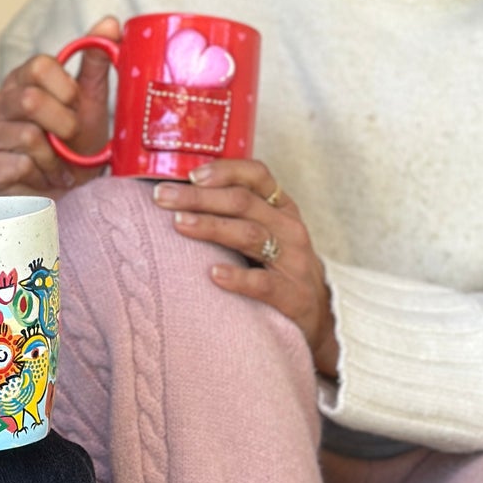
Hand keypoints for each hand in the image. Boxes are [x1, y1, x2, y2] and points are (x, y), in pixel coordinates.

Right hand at [0, 17, 120, 196]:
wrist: (67, 197)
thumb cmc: (77, 148)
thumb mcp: (92, 103)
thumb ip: (97, 60)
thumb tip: (110, 21)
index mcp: (20, 80)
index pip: (39, 65)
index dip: (66, 91)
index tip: (76, 109)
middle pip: (31, 100)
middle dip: (63, 127)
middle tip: (70, 144)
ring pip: (28, 136)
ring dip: (53, 158)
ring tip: (55, 166)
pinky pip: (16, 165)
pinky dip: (38, 177)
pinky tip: (37, 180)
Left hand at [153, 160, 339, 374]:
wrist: (320, 312)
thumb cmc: (278, 263)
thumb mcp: (267, 229)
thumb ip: (234, 211)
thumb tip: (177, 193)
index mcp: (281, 206)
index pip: (256, 175)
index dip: (225, 170)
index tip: (191, 174)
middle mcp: (289, 227)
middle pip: (242, 203)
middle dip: (199, 197)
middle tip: (162, 197)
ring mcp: (293, 261)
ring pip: (250, 235)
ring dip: (212, 226)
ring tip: (179, 223)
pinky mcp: (293, 295)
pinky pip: (264, 283)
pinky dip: (238, 278)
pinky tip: (213, 274)